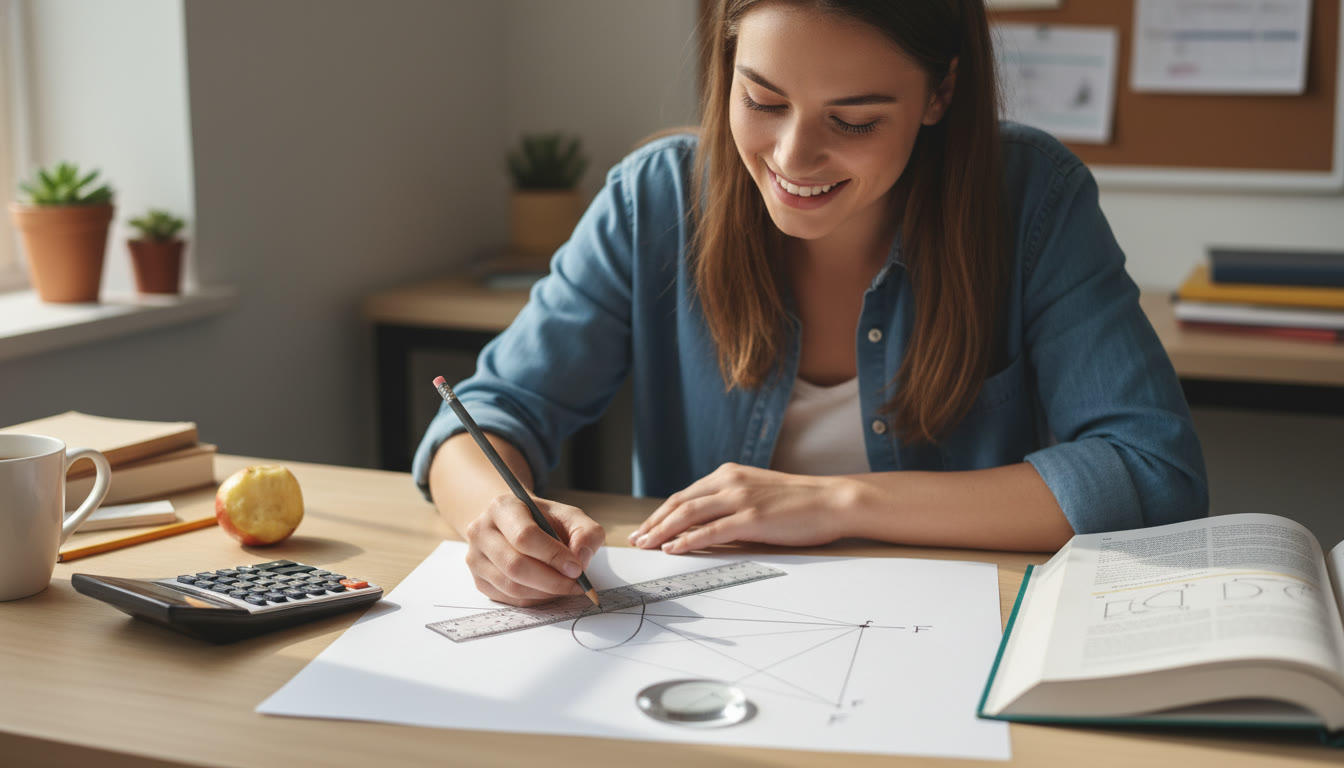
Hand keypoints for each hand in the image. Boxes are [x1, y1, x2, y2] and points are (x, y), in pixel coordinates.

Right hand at [463, 495, 604, 605]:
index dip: (553, 556)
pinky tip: (549, 590)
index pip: (524, 536)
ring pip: (511, 586)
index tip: (577, 568)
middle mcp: (481, 531)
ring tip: (566, 587)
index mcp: (502, 507)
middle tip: (576, 584)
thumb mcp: (569, 516)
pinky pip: (509, 599)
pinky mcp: (478, 580)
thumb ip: (586, 532)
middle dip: (552, 580)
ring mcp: (475, 558)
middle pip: (515, 565)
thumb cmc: (543, 521)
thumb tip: (582, 558)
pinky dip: (535, 599)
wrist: (514, 524)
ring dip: (545, 593)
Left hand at [628, 463, 856, 553]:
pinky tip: (673, 549)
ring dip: (661, 531)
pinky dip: (687, 540)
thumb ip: (731, 503)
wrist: (833, 500)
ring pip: (688, 514)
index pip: (685, 495)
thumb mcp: (758, 494)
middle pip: (679, 503)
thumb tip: (704, 526)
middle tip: (635, 539)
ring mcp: (740, 498)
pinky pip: (711, 531)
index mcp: (729, 474)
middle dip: (653, 522)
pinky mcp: (752, 518)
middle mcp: (730, 481)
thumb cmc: (799, 502)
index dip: (660, 513)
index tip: (645, 528)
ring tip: (645, 545)